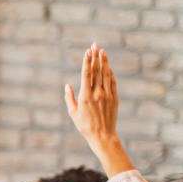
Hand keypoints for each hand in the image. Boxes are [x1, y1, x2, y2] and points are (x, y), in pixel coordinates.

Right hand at [64, 43, 132, 176]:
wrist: (103, 136)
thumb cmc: (84, 126)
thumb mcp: (73, 113)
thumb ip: (70, 98)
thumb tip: (68, 86)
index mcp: (86, 96)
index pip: (87, 74)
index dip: (87, 61)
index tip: (88, 51)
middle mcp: (97, 93)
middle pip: (96, 71)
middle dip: (95, 57)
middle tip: (95, 45)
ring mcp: (107, 95)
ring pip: (106, 74)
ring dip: (104, 62)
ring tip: (103, 51)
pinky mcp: (115, 98)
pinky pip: (112, 82)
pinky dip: (110, 73)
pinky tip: (108, 67)